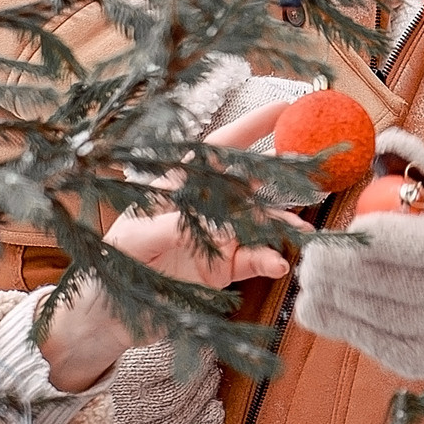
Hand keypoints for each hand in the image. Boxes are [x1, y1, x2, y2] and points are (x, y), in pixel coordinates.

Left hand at [40, 100, 293, 390]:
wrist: (110, 314)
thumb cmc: (114, 264)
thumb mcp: (135, 239)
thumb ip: (170, 225)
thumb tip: (205, 219)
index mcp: (181, 186)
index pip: (220, 149)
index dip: (252, 127)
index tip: (286, 108)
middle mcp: (206, 207)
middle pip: (251, 181)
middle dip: (283, 172)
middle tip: (313, 163)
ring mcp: (219, 236)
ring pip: (262, 222)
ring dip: (284, 225)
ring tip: (303, 232)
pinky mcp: (226, 268)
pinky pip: (257, 258)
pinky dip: (272, 259)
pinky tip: (279, 263)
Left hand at [296, 130, 423, 382]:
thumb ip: (423, 171)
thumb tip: (382, 140)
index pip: (415, 244)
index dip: (373, 236)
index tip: (348, 224)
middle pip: (382, 283)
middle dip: (336, 266)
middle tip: (312, 251)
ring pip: (368, 315)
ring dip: (329, 294)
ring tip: (312, 273)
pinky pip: (368, 341)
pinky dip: (337, 320)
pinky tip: (320, 300)